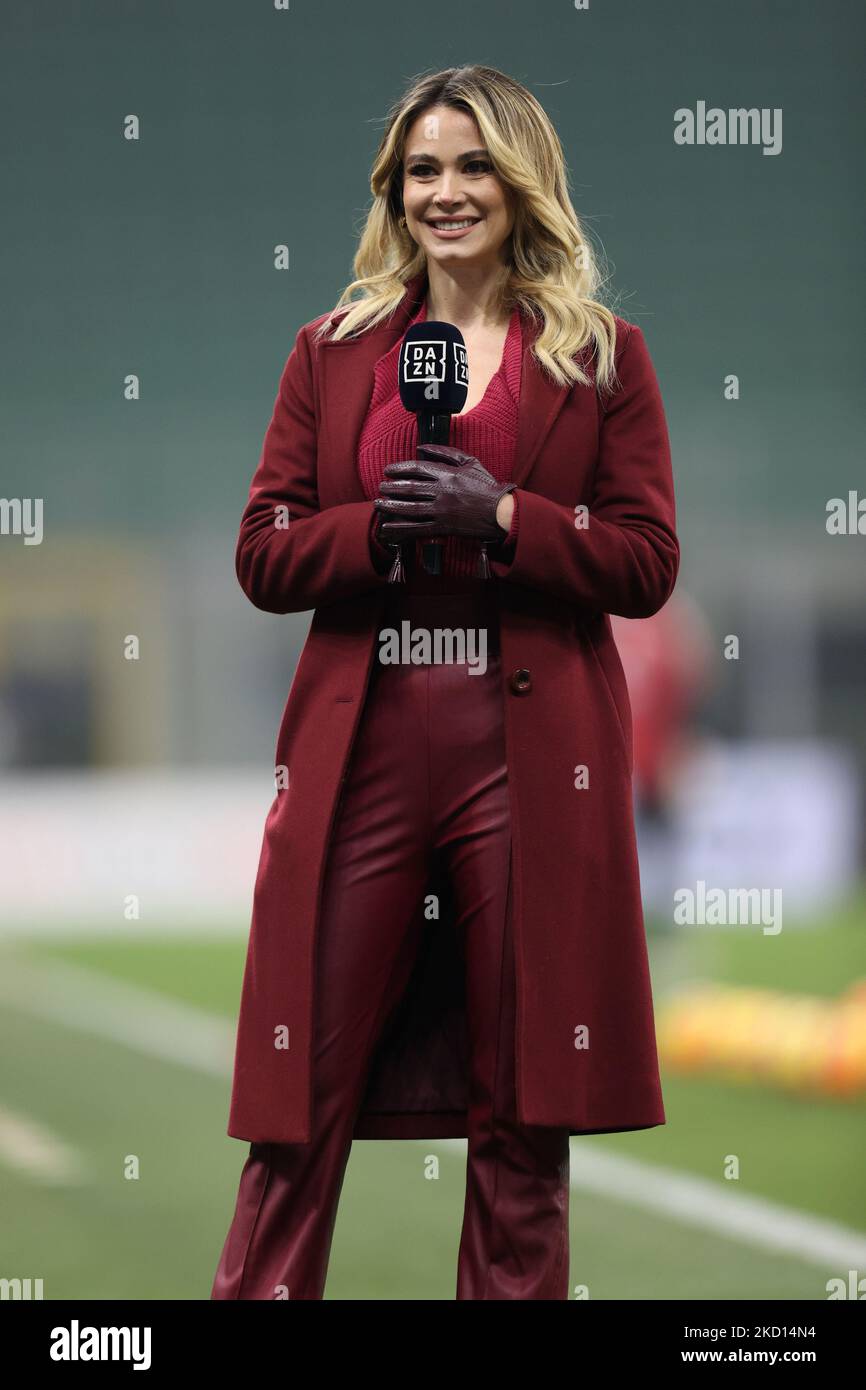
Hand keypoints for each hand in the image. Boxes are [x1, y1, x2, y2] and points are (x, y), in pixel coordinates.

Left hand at [373, 443, 515, 543]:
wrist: (501, 512)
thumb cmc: (487, 486)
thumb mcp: (470, 462)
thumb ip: (445, 452)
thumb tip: (422, 447)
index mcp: (448, 474)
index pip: (417, 468)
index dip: (399, 469)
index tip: (388, 471)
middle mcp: (442, 492)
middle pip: (409, 488)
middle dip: (391, 488)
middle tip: (380, 488)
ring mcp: (441, 511)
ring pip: (410, 508)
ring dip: (391, 506)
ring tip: (379, 504)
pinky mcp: (443, 528)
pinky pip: (417, 528)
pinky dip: (401, 529)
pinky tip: (388, 528)